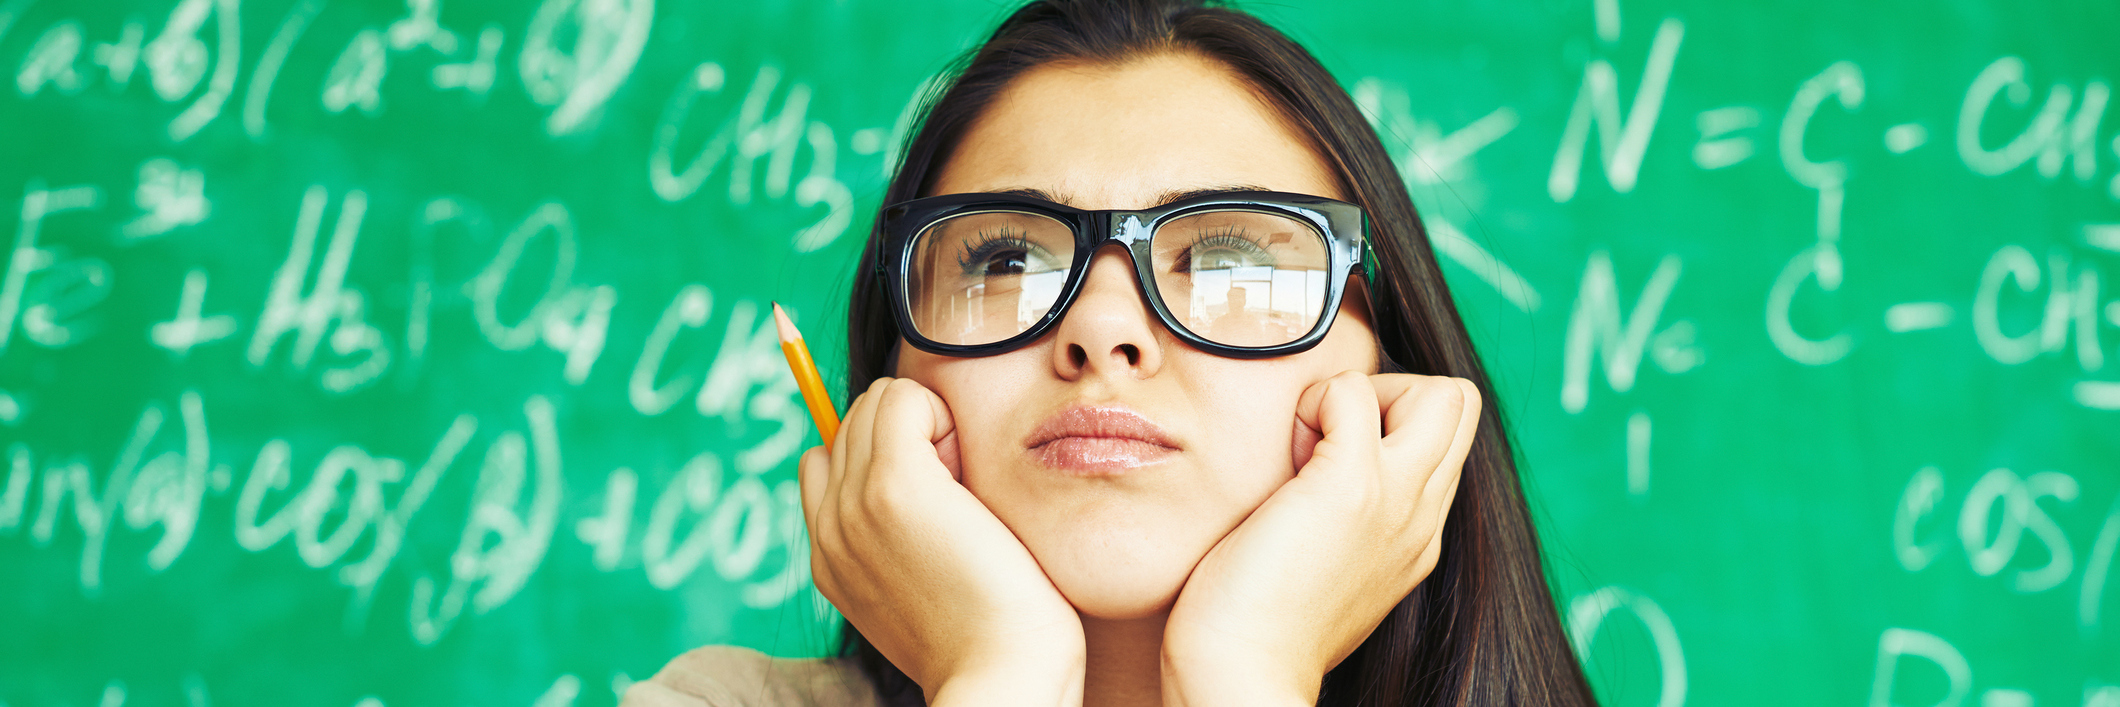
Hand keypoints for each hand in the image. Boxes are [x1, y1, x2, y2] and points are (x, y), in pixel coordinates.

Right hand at [799, 378, 1085, 705]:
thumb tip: (929, 478)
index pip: (827, 457)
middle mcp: (828, 527)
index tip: (937, 503)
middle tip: (959, 502)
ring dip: (930, 426)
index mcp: (829, 555)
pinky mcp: (893, 484)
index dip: (886, 456)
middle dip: (913, 438)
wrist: (1002, 674)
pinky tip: (967, 476)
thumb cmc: (991, 631)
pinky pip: (904, 397)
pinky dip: (943, 416)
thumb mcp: (925, 585)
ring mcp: (853, 504)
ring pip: (878, 401)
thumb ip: (900, 538)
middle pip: (855, 420)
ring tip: (962, 493)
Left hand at [1160, 372, 1480, 705]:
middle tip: (1327, 436)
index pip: (1445, 443)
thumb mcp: (1327, 564)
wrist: (1243, 671)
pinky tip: (1286, 456)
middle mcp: (1423, 518)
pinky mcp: (1351, 486)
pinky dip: (1316, 400)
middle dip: (1394, 392)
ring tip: (1310, 446)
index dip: (1391, 424)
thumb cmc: (1259, 622)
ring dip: (1365, 393)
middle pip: (1462, 405)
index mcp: (1419, 537)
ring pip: (1443, 391)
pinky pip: (1352, 391)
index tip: (1329, 458)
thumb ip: (1345, 521)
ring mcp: (1396, 500)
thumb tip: (1313, 468)